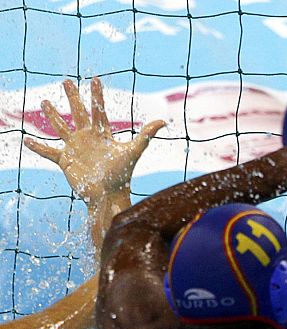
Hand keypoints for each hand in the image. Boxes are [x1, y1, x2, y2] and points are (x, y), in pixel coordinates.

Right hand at [24, 77, 165, 249]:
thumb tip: (163, 121)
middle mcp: (88, 139)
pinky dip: (38, 147)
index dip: (97, 95)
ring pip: (61, 128)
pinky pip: (48, 152)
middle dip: (73, 97)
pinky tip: (26, 140)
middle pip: (78, 113)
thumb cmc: (122, 175)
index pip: (98, 110)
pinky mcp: (65, 161)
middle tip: (66, 81)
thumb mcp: (133, 152)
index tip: (95, 79)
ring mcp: (75, 149)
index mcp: (102, 135)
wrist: (108, 195)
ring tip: (45, 103)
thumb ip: (146, 135)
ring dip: (53, 116)